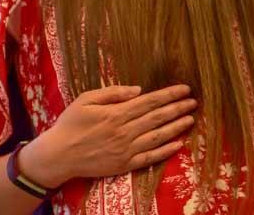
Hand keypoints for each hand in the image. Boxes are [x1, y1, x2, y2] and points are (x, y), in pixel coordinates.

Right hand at [19, 85, 196, 187]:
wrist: (60, 155)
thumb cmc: (71, 123)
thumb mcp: (86, 99)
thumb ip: (112, 93)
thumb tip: (138, 90)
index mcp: (116, 113)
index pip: (149, 102)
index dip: (168, 95)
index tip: (184, 89)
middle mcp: (125, 132)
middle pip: (157, 118)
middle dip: (177, 108)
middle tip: (193, 101)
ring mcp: (126, 150)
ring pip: (157, 137)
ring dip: (176, 127)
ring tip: (190, 119)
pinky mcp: (125, 165)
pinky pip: (150, 158)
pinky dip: (166, 150)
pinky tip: (178, 144)